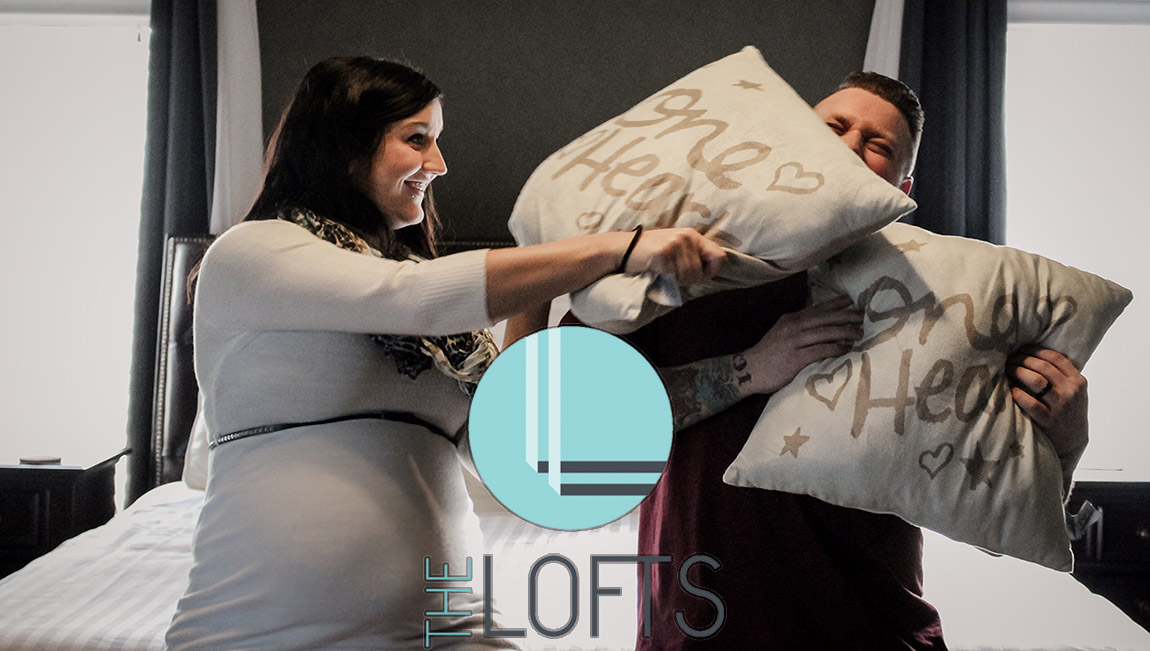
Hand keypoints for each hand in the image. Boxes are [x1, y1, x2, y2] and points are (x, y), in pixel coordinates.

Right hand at [622, 228, 726, 285]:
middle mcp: (686, 237)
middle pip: (701, 271)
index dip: (711, 270)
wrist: (622, 249)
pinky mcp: (663, 254)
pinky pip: (674, 276)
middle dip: (689, 280)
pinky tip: (657, 272)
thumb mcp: (675, 247)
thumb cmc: (649, 253)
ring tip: (664, 273)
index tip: (698, 275)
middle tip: (673, 275)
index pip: (719, 256)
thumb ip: (693, 254)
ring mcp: (674, 244)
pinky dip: (666, 280)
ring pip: (689, 276)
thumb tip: (713, 269)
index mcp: (692, 235)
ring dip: (677, 281)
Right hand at [740, 295, 863, 394]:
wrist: (748, 370)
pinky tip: (846, 349)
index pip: (817, 308)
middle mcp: (793, 327)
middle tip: (862, 315)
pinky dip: (836, 349)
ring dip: (845, 332)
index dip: (835, 304)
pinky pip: (821, 350)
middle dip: (846, 316)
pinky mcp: (796, 358)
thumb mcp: (781, 333)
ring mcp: (794, 342)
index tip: (851, 301)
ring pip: (826, 333)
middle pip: (825, 318)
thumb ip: (798, 328)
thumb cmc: (767, 355)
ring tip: (859, 333)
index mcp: (791, 319)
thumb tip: (819, 326)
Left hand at [1008, 347, 1088, 461]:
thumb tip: (1031, 353)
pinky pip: (1030, 403)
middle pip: (1043, 366)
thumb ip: (1060, 375)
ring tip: (1006, 370)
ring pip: (1036, 381)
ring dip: (1017, 372)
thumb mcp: (1072, 391)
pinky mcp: (1049, 421)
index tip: (1020, 348)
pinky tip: (1010, 389)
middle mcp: (1071, 391)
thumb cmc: (1067, 411)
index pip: (1055, 357)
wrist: (1073, 441)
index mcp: (1078, 381)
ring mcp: (1060, 407)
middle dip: (1022, 359)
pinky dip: (1018, 393)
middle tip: (1008, 358)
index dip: (1035, 350)